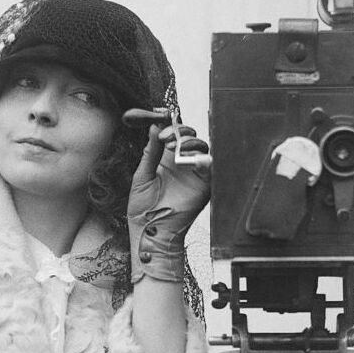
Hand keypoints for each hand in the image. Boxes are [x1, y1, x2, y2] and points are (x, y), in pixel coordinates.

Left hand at [127, 124, 210, 250]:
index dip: (169, 125)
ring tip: (176, 147)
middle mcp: (182, 163)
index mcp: (166, 159)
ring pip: (202, 148)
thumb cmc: (142, 207)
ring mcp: (194, 174)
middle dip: (180, 131)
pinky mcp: (205, 186)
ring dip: (191, 142)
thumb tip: (154, 127)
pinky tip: (192, 159)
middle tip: (166, 137)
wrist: (149, 230)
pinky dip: (205, 159)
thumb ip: (150, 152)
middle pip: (190, 137)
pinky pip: (212, 168)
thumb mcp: (142, 175)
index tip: (160, 122)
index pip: (173, 134)